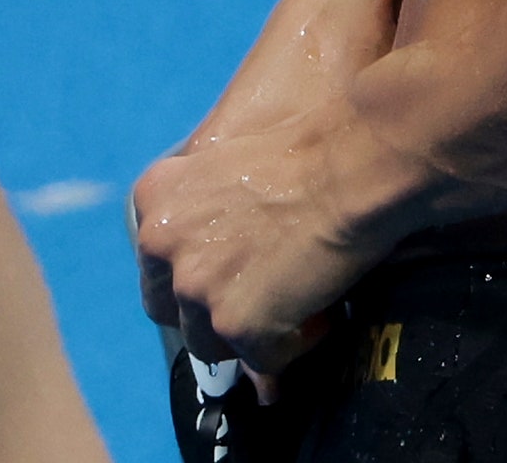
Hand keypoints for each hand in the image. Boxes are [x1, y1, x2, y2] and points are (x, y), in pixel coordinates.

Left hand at [133, 103, 410, 377]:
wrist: (350, 163)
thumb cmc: (307, 147)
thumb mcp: (231, 161)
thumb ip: (207, 208)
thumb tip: (222, 254)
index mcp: (156, 195)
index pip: (155, 260)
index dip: (194, 270)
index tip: (230, 268)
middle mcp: (161, 243)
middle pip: (170, 310)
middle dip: (209, 311)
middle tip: (258, 296)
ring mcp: (196, 287)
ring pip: (209, 345)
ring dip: (249, 332)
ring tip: (297, 301)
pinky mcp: (236, 323)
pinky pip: (262, 359)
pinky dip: (292, 343)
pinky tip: (320, 309)